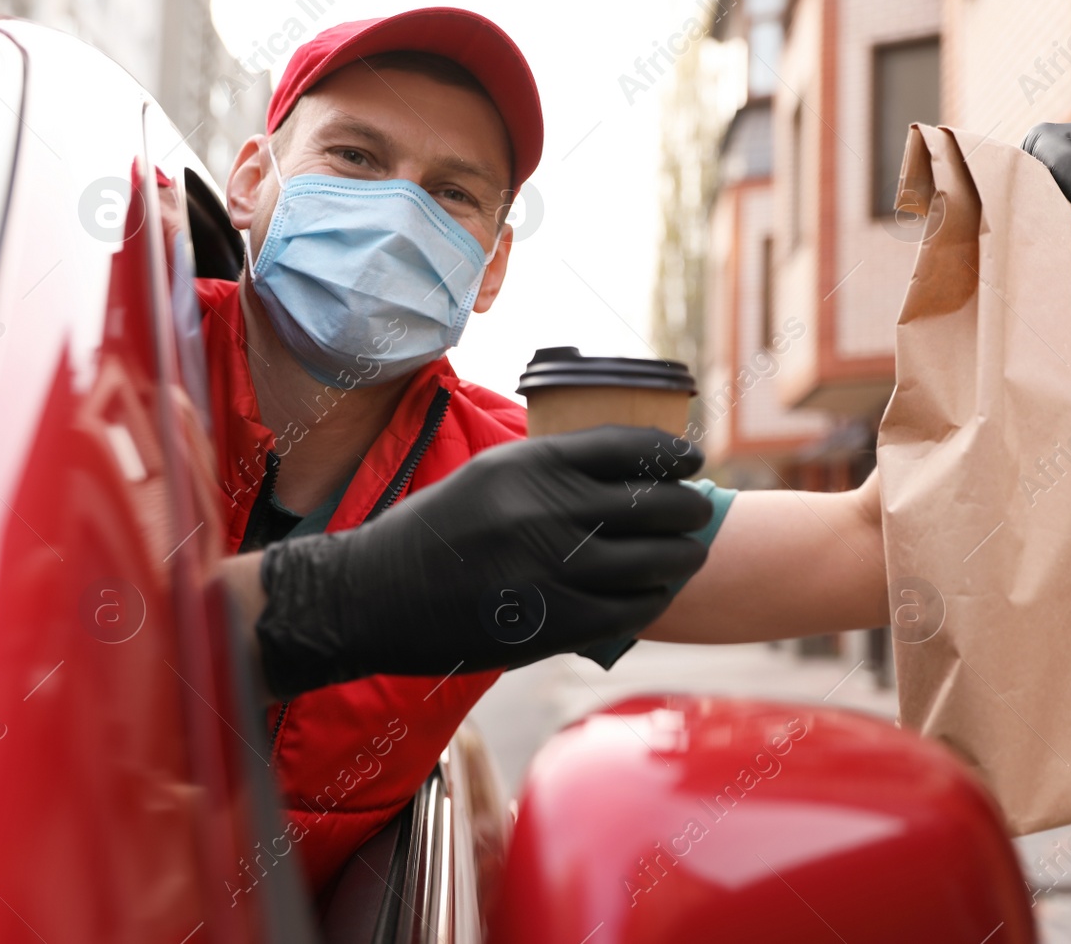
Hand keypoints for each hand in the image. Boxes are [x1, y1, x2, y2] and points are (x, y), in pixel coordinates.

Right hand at [254, 426, 711, 698]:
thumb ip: (552, 470)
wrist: (373, 597)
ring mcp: (552, 569)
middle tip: (698, 509)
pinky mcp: (552, 622)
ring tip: (689, 552)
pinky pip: (629, 609)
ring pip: (652, 560)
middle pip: (653, 503)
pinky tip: (656, 592)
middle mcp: (547, 511)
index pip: (627, 447)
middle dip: (688, 506)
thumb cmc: (434, 531)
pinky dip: (652, 599)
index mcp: (530, 464)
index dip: (671, 454)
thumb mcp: (490, 475)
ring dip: (682, 556)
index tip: (691, 461)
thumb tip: (624, 468)